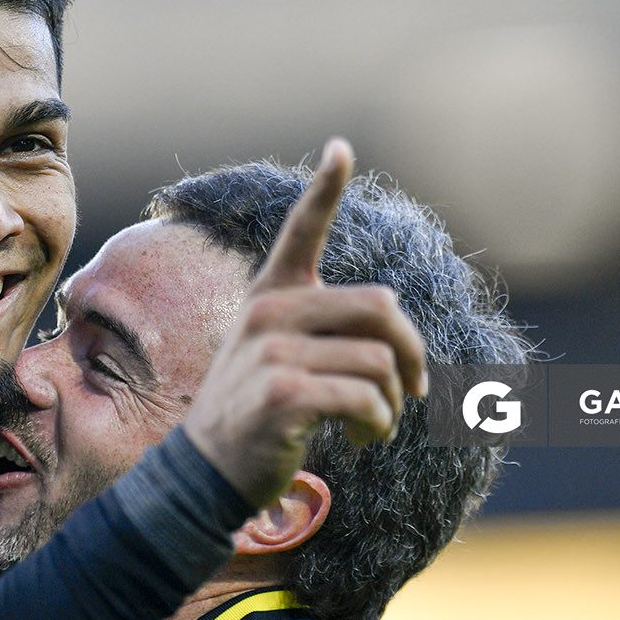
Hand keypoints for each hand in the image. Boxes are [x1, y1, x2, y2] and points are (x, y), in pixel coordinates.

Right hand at [181, 138, 427, 506]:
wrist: (208, 472)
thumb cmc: (259, 412)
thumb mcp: (280, 357)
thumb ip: (329, 334)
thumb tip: (404, 346)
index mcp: (272, 296)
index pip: (301, 231)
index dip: (324, 188)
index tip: (341, 148)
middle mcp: (269, 313)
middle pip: (381, 307)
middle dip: (411, 353)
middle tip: (411, 388)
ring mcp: (272, 351)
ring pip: (380, 362)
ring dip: (393, 403)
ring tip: (374, 426)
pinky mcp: (283, 393)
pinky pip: (367, 399)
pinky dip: (379, 425)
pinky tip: (362, 439)